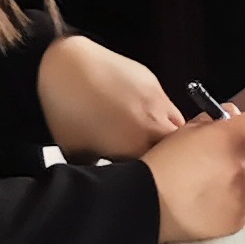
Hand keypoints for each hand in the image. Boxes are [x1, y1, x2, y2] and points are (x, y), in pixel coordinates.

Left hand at [36, 34, 182, 159]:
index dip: (160, 172)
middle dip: (169, 154)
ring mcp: (157, 99)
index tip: (148, 173)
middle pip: (180, 146)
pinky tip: (132, 109)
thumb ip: (100, 170)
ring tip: (141, 131)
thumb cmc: (67, 109)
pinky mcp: (152, 81)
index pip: (167, 167)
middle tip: (148, 155)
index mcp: (138, 144)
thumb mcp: (77, 152)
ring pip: (175, 122)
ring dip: (165, 131)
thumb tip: (103, 176)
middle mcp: (155, 122)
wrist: (63, 67)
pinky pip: (163, 102)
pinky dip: (154, 110)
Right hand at [139, 107, 244, 242]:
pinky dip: (236, 206)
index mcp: (230, 137)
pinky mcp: (238, 217)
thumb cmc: (161, 167)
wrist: (146, 204)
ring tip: (227, 186)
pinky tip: (215, 203)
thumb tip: (233, 118)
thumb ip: (215, 122)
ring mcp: (242, 193)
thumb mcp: (185, 132)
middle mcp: (241, 165)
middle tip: (234, 164)